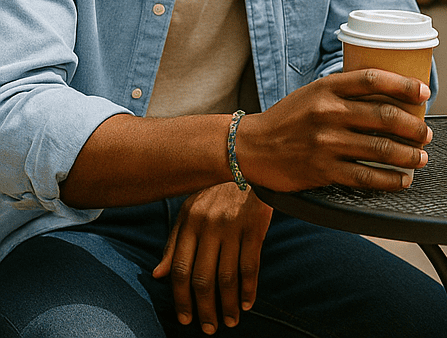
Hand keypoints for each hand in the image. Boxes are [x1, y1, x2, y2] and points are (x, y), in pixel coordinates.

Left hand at [152, 183, 271, 332]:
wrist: (249, 159)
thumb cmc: (218, 187)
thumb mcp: (191, 208)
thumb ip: (175, 241)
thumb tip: (158, 275)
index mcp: (190, 221)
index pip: (181, 269)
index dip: (181, 299)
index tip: (185, 319)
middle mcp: (209, 225)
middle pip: (203, 278)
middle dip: (205, 308)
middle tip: (210, 328)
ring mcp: (233, 226)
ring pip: (227, 276)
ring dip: (228, 304)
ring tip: (230, 321)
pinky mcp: (255, 225)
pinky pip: (250, 264)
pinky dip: (249, 288)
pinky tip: (247, 302)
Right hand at [234, 70, 431, 192]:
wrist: (252, 146)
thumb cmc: (290, 117)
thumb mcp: (315, 92)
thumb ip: (346, 91)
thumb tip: (391, 94)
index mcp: (328, 88)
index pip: (373, 79)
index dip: (404, 85)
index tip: (425, 93)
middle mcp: (328, 112)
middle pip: (384, 115)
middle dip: (413, 126)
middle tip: (426, 133)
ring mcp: (326, 142)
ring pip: (379, 148)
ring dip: (408, 155)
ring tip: (420, 158)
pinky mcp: (322, 170)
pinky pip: (364, 176)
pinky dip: (389, 180)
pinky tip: (402, 181)